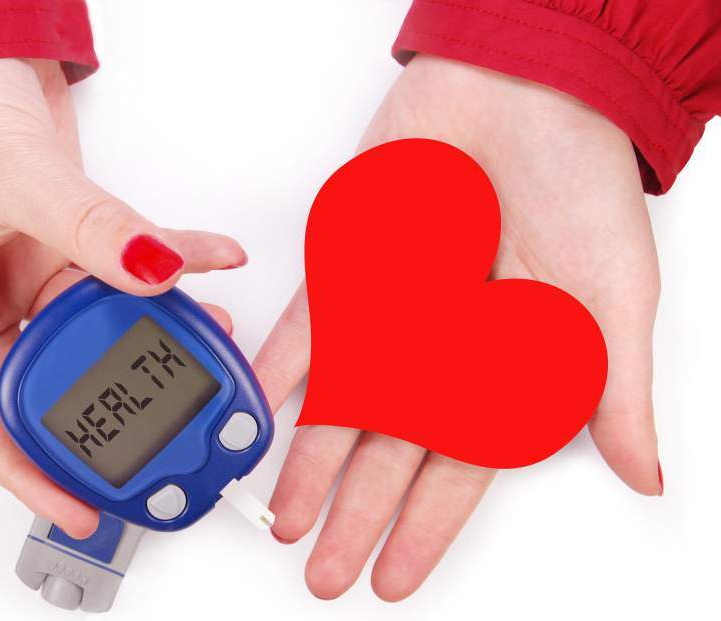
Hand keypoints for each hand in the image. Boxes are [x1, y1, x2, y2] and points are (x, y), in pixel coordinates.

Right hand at [0, 59, 245, 537]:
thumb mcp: (11, 178)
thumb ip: (89, 231)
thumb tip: (152, 271)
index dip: (19, 471)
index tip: (73, 502)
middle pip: (37, 383)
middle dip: (101, 403)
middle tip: (158, 423)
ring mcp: (22, 275)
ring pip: (90, 330)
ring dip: (147, 334)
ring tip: (201, 339)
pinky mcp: (64, 244)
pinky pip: (120, 269)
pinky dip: (166, 265)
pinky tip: (207, 261)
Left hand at [258, 54, 659, 600]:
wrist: (526, 90)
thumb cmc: (579, 183)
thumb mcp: (612, 297)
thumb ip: (609, 389)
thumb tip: (644, 474)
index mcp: (502, 367)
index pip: (458, 470)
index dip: (424, 526)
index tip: (392, 576)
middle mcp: (440, 349)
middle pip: (389, 452)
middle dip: (356, 515)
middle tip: (324, 572)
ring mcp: (391, 311)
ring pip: (342, 403)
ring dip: (311, 461)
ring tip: (286, 517)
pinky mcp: (351, 265)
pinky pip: (311, 326)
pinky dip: (284, 366)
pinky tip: (262, 411)